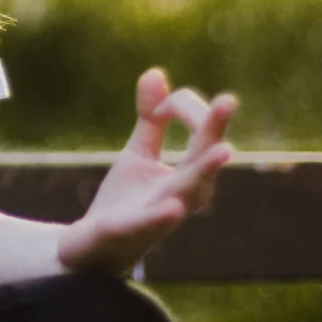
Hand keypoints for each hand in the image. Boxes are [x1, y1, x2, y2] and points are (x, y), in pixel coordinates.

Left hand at [57, 67, 232, 275]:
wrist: (92, 248)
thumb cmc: (126, 202)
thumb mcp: (139, 155)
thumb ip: (151, 119)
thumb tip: (156, 73)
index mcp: (187, 177)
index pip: (202, 137)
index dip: (185, 109)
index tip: (161, 102)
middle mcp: (180, 197)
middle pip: (201, 162)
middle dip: (213, 132)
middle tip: (229, 100)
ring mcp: (154, 217)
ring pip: (183, 195)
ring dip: (201, 173)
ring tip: (222, 151)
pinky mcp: (124, 232)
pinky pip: (144, 224)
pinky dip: (158, 216)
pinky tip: (174, 208)